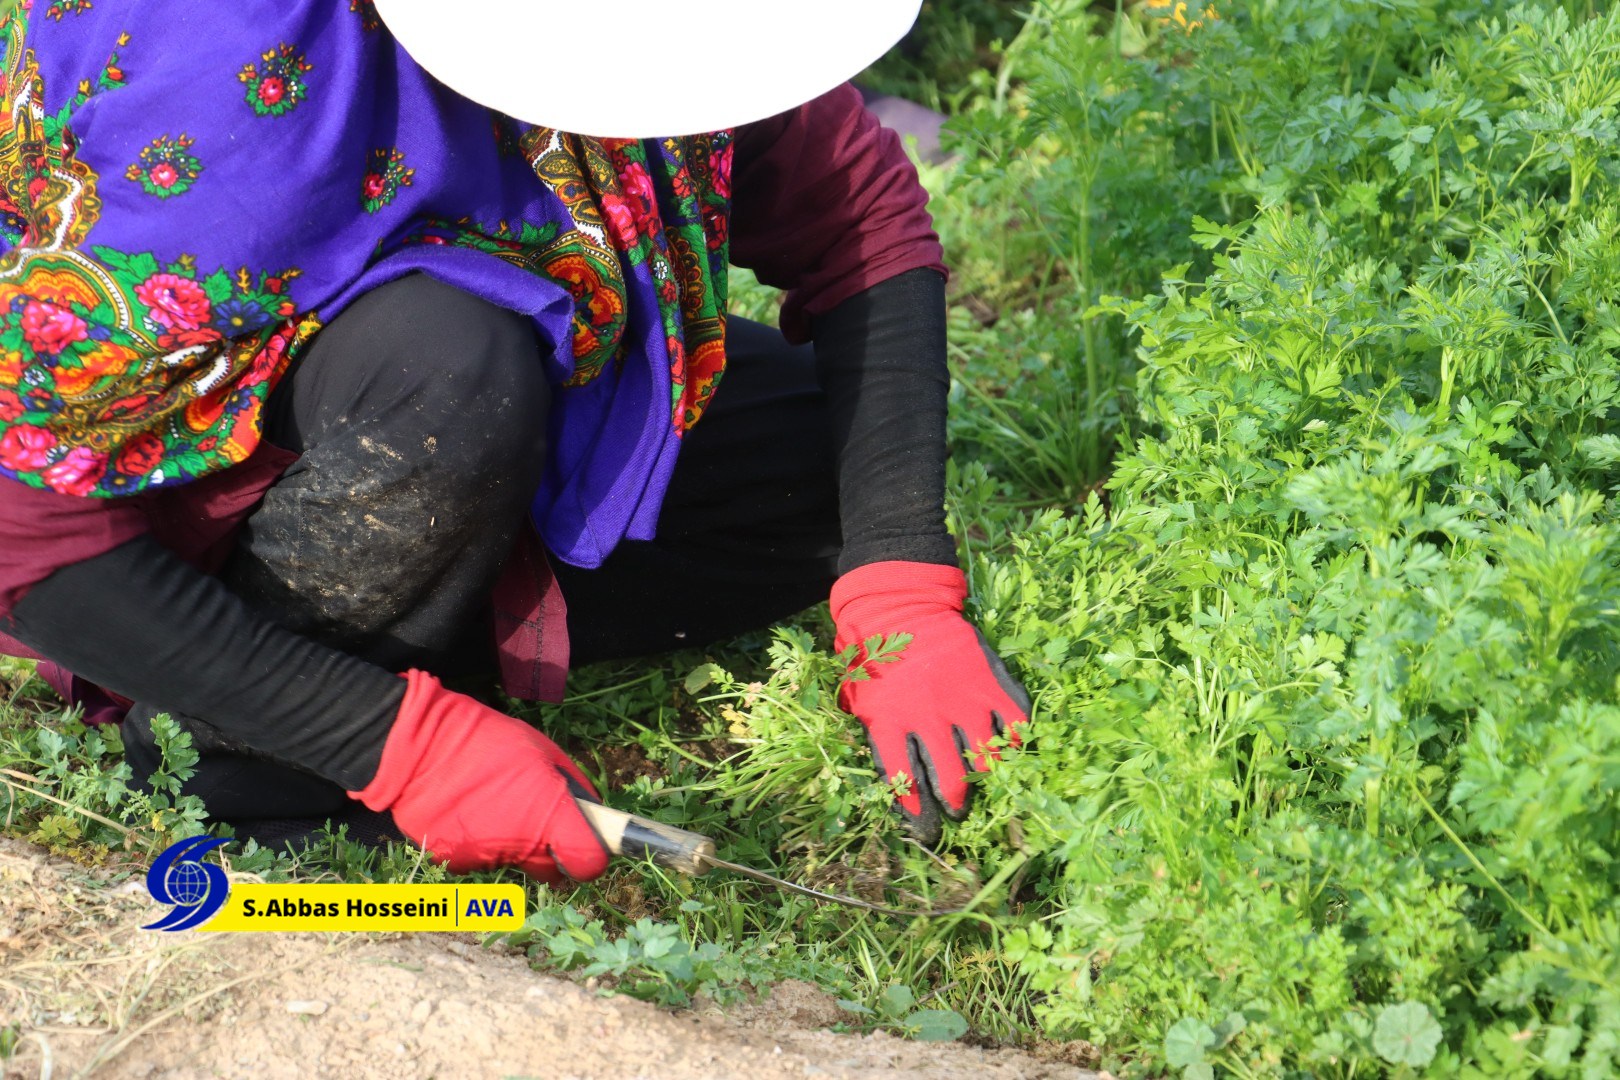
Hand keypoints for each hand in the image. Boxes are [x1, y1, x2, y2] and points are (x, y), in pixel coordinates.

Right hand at [348, 670, 608, 883]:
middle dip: (550, 850)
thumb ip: (572, 786)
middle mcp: (519, 846)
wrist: (416, 746)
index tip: (584, 840)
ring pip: (512, 862)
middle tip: (535, 816)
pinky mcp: (452, 862)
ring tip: (490, 801)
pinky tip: (466, 809)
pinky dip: (477, 841)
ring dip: (510, 842)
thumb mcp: (542, 750)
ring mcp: (483, 858)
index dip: (590, 854)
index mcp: (548, 816)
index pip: (589, 863)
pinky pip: (478, 858)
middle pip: (550, 869)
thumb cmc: (486, 741)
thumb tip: (590, 812)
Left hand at [830, 561, 1029, 845]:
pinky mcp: (990, 682)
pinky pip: (1013, 725)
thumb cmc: (873, 655)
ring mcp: (964, 700)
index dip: (917, 817)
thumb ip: (877, 738)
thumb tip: (894, 782)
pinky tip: (1006, 748)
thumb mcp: (859, 699)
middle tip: (956, 812)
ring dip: (985, 778)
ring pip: (986, 760)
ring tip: (982, 783)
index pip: (905, 786)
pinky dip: (1013, 743)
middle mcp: (929, 717)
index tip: (925, 832)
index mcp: (889, 723)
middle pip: (950, 781)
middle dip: (954, 806)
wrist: (901, 603)